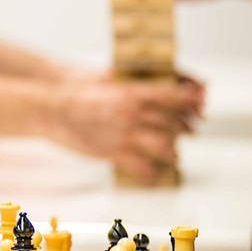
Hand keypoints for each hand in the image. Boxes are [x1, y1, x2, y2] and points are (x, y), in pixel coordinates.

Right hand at [48, 79, 203, 180]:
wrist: (51, 107)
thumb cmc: (75, 91)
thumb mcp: (106, 77)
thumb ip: (130, 83)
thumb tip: (150, 86)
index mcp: (132, 93)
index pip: (171, 96)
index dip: (190, 100)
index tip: (201, 102)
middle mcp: (132, 114)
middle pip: (171, 122)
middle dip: (186, 127)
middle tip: (192, 129)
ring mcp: (124, 135)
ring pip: (162, 146)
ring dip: (173, 152)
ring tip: (176, 156)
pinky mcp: (112, 152)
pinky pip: (140, 166)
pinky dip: (151, 171)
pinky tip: (153, 173)